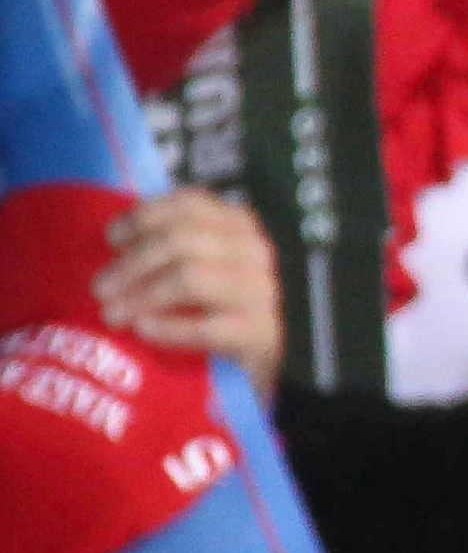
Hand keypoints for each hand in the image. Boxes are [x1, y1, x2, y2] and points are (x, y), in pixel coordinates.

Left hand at [95, 188, 281, 375]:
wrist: (282, 349)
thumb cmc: (236, 302)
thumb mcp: (218, 261)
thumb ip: (182, 245)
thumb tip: (116, 248)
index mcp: (239, 225)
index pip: (189, 204)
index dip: (143, 217)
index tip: (112, 239)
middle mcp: (253, 250)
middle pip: (179, 241)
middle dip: (130, 264)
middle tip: (99, 289)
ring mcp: (260, 290)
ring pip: (189, 278)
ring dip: (141, 296)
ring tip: (112, 314)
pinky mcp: (259, 331)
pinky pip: (204, 327)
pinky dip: (167, 327)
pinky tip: (143, 329)